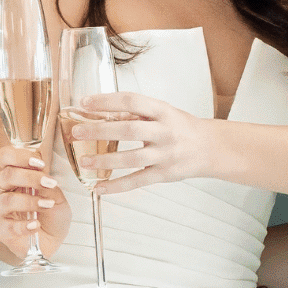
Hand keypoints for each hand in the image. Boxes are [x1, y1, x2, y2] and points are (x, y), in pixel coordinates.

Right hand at [0, 146, 70, 259]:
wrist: (52, 240)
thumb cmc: (51, 213)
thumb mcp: (57, 195)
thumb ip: (48, 184)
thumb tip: (43, 176)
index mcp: (14, 175)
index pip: (5, 156)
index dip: (20, 156)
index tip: (40, 164)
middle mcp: (2, 190)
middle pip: (6, 175)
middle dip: (29, 177)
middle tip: (48, 183)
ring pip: (6, 200)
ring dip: (29, 201)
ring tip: (47, 205)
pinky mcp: (1, 230)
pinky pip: (8, 226)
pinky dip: (24, 225)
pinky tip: (37, 225)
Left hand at [73, 91, 211, 193]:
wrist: (210, 147)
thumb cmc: (182, 126)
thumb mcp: (162, 112)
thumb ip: (135, 113)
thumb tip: (103, 113)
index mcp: (162, 110)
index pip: (131, 101)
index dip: (107, 101)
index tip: (85, 102)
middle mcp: (164, 131)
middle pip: (129, 129)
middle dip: (100, 130)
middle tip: (77, 132)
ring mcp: (165, 154)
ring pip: (131, 158)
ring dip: (105, 160)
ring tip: (84, 161)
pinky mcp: (164, 174)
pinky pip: (137, 181)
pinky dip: (116, 186)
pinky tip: (99, 187)